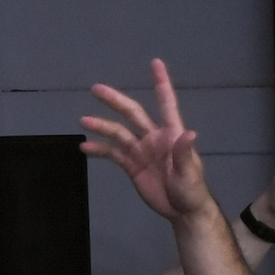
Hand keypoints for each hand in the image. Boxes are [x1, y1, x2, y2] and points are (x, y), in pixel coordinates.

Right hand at [81, 60, 215, 223]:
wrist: (182, 212)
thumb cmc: (191, 190)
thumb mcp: (189, 173)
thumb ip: (184, 153)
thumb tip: (190, 133)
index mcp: (171, 134)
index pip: (166, 103)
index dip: (161, 83)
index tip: (155, 62)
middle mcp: (153, 137)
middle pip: (132, 113)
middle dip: (115, 100)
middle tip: (96, 88)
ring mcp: (141, 151)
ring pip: (119, 133)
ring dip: (101, 126)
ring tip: (83, 121)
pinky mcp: (132, 166)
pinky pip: (113, 154)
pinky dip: (100, 149)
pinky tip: (85, 147)